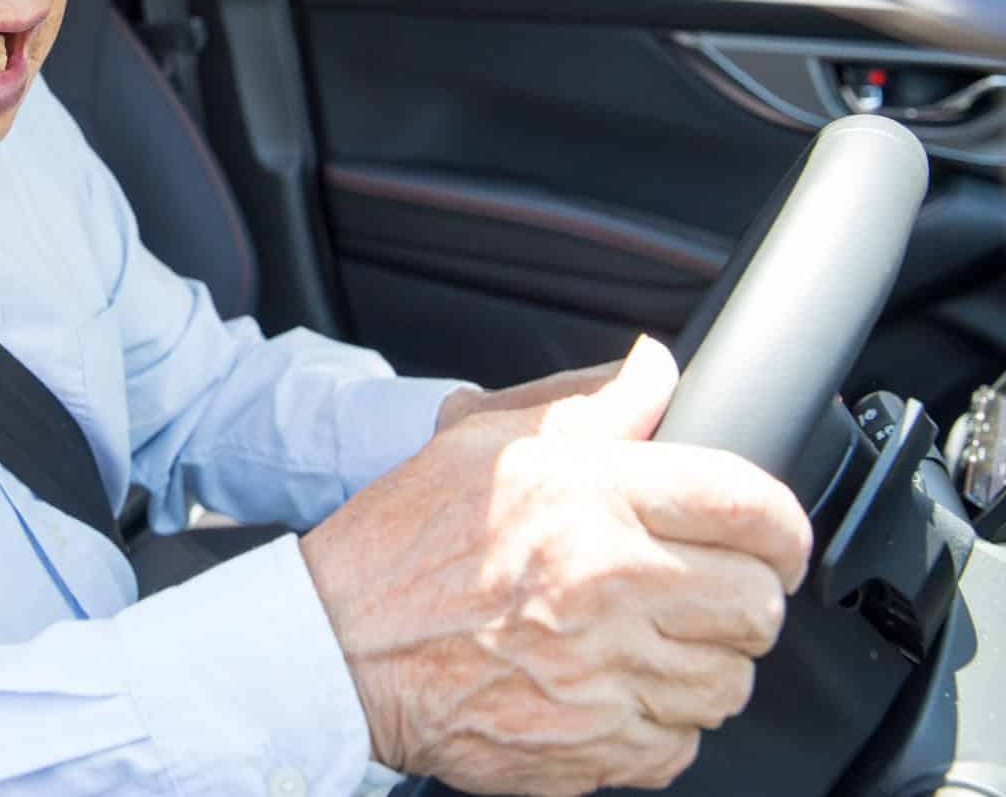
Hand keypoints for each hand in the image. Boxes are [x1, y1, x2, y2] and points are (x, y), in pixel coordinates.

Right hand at [301, 336, 811, 796]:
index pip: (748, 504)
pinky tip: (611, 692)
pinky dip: (658, 727)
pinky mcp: (588, 748)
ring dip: (702, 664)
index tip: (777, 541)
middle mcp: (603, 581)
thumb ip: (591, 407)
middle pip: (757, 604)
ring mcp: (600, 673)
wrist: (332, 649)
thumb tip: (659, 369)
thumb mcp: (482, 443)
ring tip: (647, 643)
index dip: (784, 526)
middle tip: (704, 593)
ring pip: (727, 683)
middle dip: (745, 599)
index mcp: (586, 496)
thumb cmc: (400, 546)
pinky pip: (679, 745)